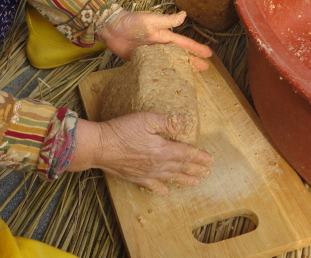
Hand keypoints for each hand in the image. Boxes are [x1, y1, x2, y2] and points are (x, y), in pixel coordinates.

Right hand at [67, 114, 212, 194]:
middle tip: (208, 172)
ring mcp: (148, 173)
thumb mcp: (146, 119)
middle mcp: (158, 164)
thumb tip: (185, 125)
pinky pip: (152, 185)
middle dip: (196, 169)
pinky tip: (165, 191)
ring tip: (196, 182)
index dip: (199, 156)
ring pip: (171, 177)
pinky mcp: (136, 178)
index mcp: (163, 149)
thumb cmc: (122, 130)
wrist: (100, 146)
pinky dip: (161, 188)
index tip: (210, 159)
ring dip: (185, 180)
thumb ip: (167, 122)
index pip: (186, 153)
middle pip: (181, 167)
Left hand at [95, 10, 212, 69]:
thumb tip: (185, 15)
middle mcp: (159, 46)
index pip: (184, 43)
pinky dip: (162, 73)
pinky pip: (154, 69)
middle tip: (204, 68)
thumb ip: (167, 20)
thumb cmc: (132, 22)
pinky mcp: (140, 61)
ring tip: (190, 76)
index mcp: (164, 36)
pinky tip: (167, 79)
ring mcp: (150, 54)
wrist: (112, 29)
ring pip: (169, 63)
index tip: (208, 54)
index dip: (196, 48)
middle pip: (179, 55)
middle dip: (192, 60)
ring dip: (180, 68)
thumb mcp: (151, 20)